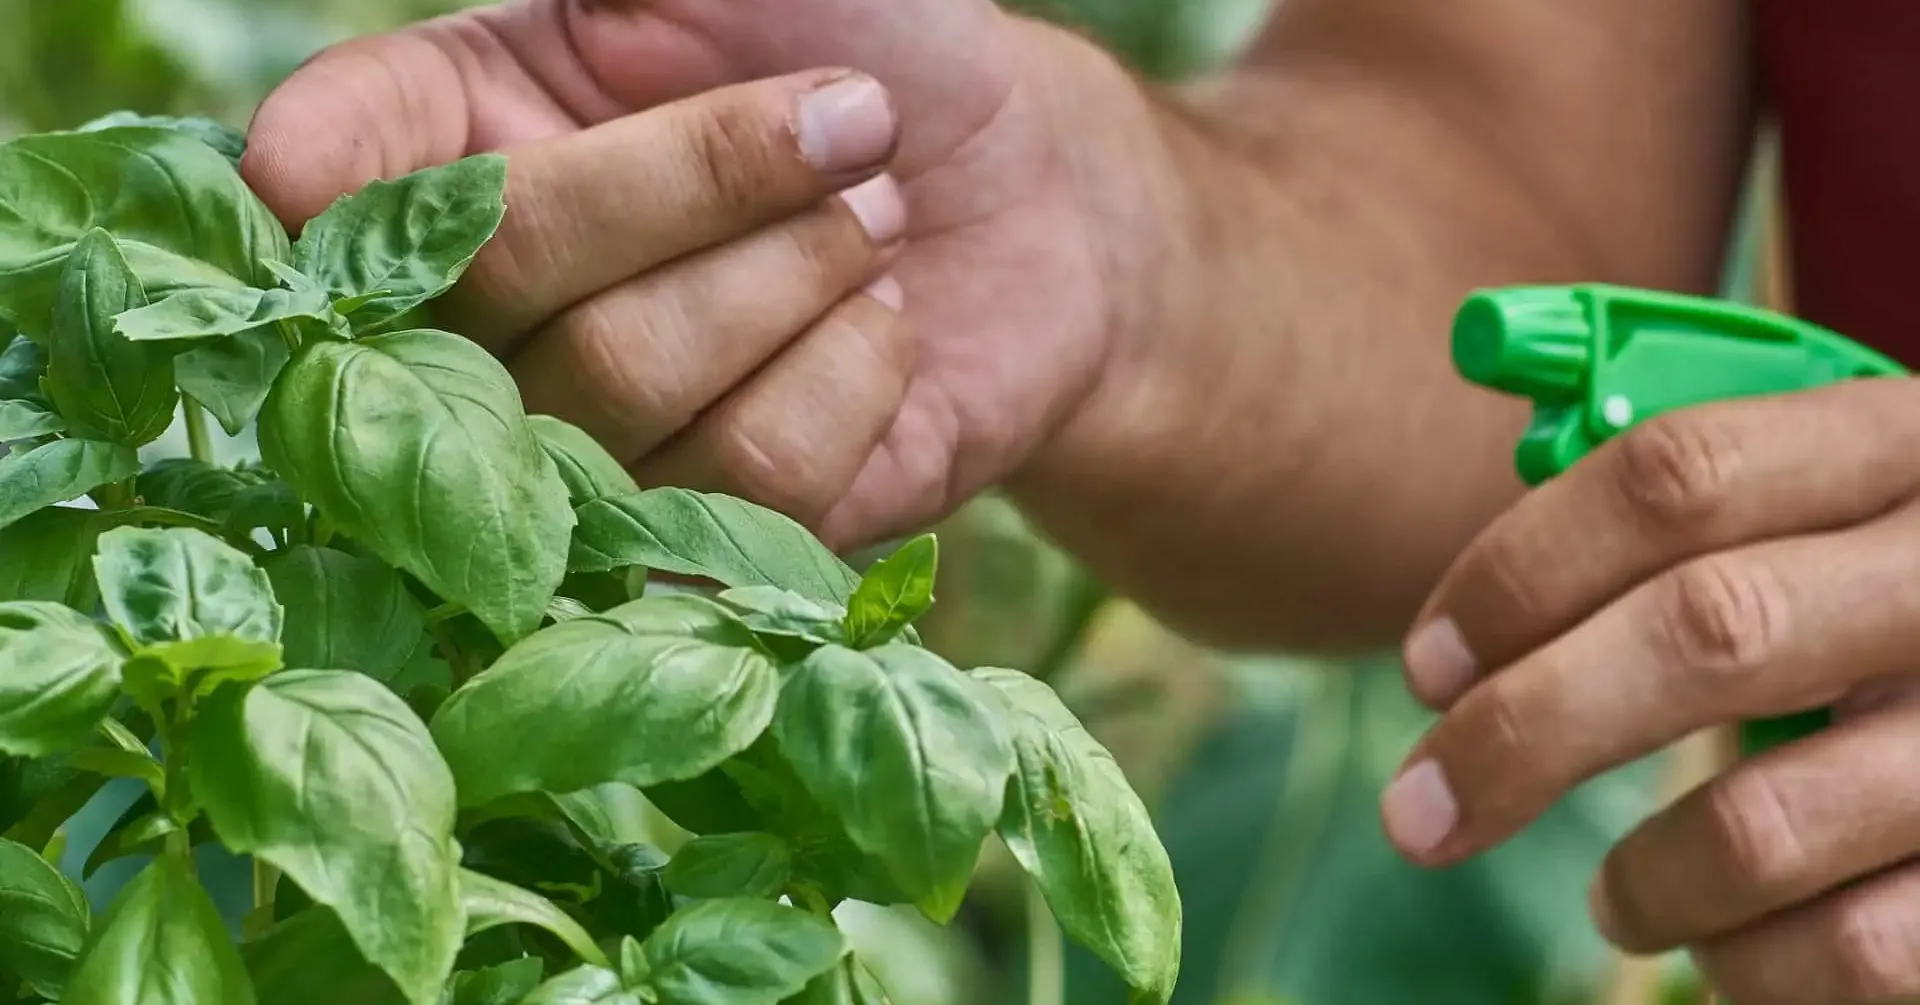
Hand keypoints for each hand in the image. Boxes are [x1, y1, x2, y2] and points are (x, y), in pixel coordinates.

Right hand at [244, 0, 1122, 546]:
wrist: (1029, 197)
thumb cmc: (880, 54)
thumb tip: (443, 67)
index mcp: (470, 140)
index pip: (333, 164)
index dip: (315, 163)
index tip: (305, 172)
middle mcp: (504, 305)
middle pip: (511, 270)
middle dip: (708, 176)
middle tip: (855, 125)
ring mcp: (596, 436)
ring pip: (627, 380)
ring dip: (796, 274)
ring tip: (874, 228)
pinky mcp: (707, 540)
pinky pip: (743, 480)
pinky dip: (852, 379)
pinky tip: (883, 331)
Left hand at [1383, 379, 1919, 1003]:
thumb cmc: (1864, 621)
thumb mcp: (1810, 526)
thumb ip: (1671, 524)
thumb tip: (1471, 574)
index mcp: (1893, 450)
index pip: (1679, 476)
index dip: (1522, 572)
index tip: (1427, 667)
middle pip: (1708, 630)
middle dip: (1527, 731)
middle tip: (1419, 813)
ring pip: (1762, 823)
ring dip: (1642, 883)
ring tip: (1616, 898)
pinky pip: (1852, 951)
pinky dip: (1749, 965)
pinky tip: (1725, 944)